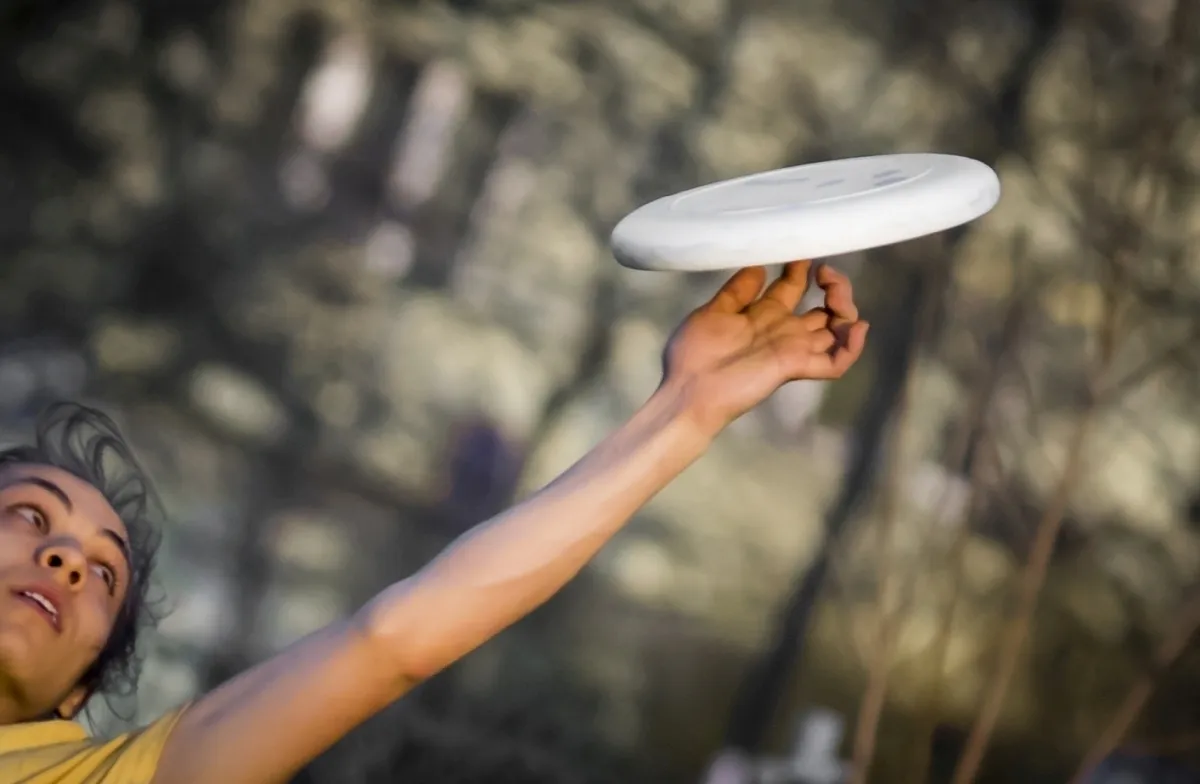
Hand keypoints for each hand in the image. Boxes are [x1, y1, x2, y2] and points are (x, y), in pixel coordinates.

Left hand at [662, 261, 868, 435]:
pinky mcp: (796, 367)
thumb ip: (737, 291)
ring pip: (836, 332)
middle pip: (823, 309)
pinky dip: (853, 348)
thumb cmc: (694, 353)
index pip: (793, 287)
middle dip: (834, 287)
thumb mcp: (712, 312)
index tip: (804, 254)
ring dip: (846, 310)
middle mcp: (784, 330)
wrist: (688, 389)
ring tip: (836, 296)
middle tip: (825, 273)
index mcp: (764, 314)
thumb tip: (758, 265)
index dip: (802, 269)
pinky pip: (835, 363)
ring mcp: (793, 349)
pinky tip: (857, 328)